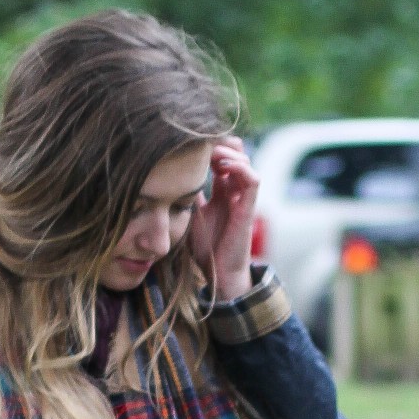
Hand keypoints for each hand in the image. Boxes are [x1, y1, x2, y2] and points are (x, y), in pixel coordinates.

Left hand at [187, 137, 258, 303]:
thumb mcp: (188, 215)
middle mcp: (234, 192)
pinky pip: (252, 180)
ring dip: (230, 153)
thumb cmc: (205, 248)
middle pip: (235, 154)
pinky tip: (222, 166)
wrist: (218, 274)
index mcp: (222, 192)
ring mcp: (243, 199)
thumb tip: (165, 179)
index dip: (210, 148)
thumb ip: (184, 196)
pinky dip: (240, 168)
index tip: (190, 145)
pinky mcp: (249, 208)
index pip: (221, 159)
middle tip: (202, 144)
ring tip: (212, 153)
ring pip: (245, 162)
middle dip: (220, 145)